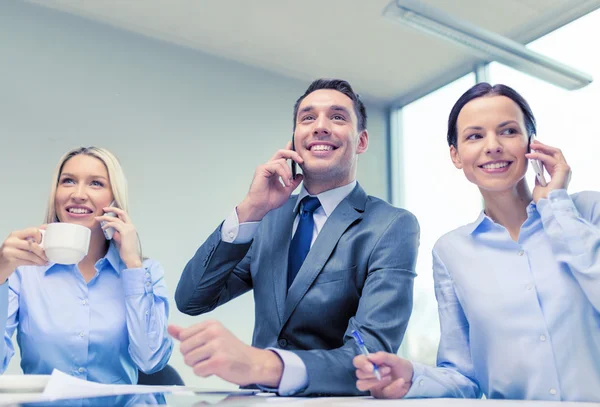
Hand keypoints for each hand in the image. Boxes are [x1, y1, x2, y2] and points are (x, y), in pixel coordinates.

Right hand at [0, 227, 47, 282]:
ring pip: (31, 255)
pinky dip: (36, 263)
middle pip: (33, 245)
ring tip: (45, 261)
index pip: (33, 231)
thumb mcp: (20, 242)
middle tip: (48, 256)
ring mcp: (9, 250)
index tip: (44, 244)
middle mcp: (11, 241)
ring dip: (41, 259)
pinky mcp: (10, 260)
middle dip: (43, 252)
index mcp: (16, 234)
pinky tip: (40, 264)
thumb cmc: (12, 252)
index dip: (41, 237)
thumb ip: (32, 235)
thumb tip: (47, 226)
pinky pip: (27, 261)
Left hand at [95, 207, 141, 267]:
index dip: (116, 212)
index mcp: (131, 227)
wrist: (131, 258)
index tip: (108, 211)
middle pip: (122, 212)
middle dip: (112, 209)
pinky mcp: (125, 232)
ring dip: (106, 217)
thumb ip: (117, 234)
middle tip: (104, 209)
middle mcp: (131, 226)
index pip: (124, 216)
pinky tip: (103, 227)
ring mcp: (129, 228)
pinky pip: (114, 224)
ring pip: (116, 218)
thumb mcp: (120, 240)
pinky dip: (108, 224)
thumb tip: (111, 231)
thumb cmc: (126, 251)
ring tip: (98, 219)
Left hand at [168, 321, 282, 386]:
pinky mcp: (219, 361)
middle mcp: (214, 332)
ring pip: (189, 360)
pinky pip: (197, 370)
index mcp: (211, 324)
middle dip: (192, 357)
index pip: (183, 336)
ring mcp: (217, 346)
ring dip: (198, 366)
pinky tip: (215, 369)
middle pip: (184, 349)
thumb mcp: (211, 336)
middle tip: (208, 357)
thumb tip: (170, 328)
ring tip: (212, 362)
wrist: (253, 363)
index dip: (190, 346)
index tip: (204, 347)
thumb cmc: (231, 350)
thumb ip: (188, 333)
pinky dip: (204, 373)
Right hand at [236, 142, 303, 221]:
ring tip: (288, 183)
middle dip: (293, 154)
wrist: (261, 206)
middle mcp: (270, 167)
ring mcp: (265, 167)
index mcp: (275, 171)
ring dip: (288, 173)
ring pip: (282, 161)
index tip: (295, 146)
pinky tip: (285, 182)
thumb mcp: (287, 190)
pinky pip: (277, 166)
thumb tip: (300, 175)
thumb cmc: (269, 200)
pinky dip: (283, 174)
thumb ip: (294, 182)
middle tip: (301, 160)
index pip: (283, 156)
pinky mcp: (262, 169)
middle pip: (281, 152)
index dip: (289, 150)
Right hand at [354, 352, 412, 398]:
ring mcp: (372, 385)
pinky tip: (400, 382)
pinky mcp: (379, 394)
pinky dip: (393, 387)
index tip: (371, 366)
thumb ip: (383, 356)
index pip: (357, 361)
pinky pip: (382, 393)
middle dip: (373, 372)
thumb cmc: (400, 367)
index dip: (362, 364)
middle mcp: (368, 374)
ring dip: (376, 381)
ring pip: (362, 385)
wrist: (411, 379)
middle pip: (359, 374)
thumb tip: (371, 356)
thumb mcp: (394, 359)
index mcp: (370, 362)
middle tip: (387, 369)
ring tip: (389, 377)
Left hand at [526, 140, 570, 202]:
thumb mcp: (539, 185)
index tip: (533, 148)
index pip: (552, 158)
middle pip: (555, 153)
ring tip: (531, 145)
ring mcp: (565, 169)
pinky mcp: (563, 169)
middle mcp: (564, 170)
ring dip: (542, 148)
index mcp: (559, 174)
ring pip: (554, 152)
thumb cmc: (544, 199)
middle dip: (543, 146)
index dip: (543, 152)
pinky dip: (539, 155)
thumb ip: (540, 177)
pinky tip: (530, 155)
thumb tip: (536, 171)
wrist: (547, 205)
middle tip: (533, 142)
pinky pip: (549, 159)